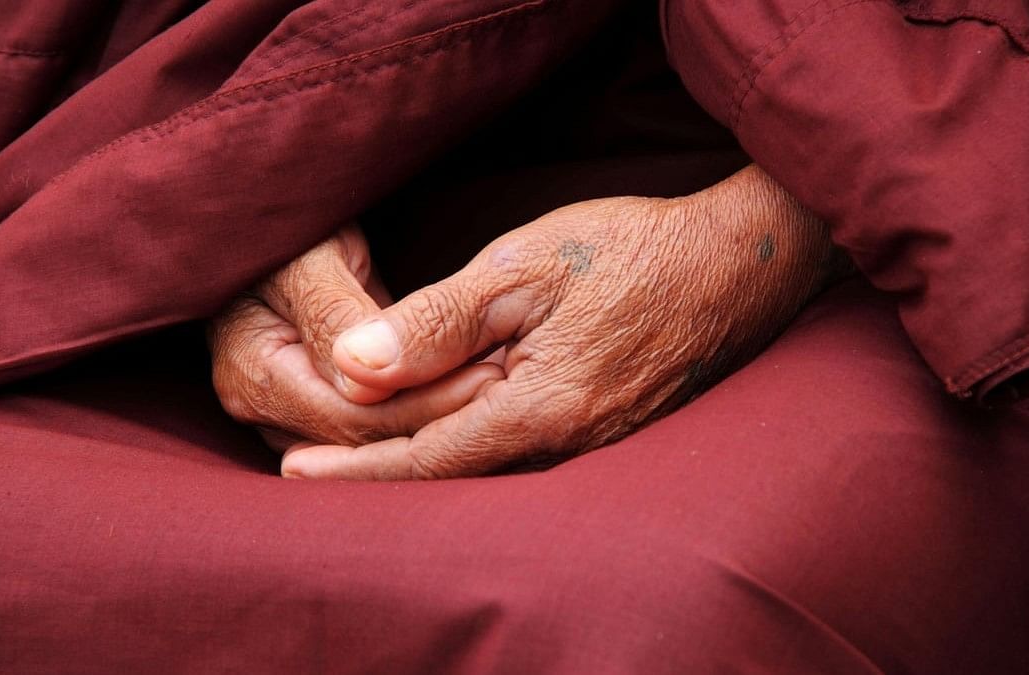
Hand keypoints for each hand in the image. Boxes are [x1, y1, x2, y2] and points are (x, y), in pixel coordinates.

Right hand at [208, 225, 502, 451]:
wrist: (279, 215)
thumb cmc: (288, 221)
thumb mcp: (309, 256)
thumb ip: (333, 316)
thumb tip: (364, 384)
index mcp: (251, 375)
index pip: (348, 417)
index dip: (423, 404)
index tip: (489, 377)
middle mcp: (263, 408)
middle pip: (363, 438)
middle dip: (438, 416)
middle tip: (507, 385)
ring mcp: (290, 411)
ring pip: (373, 439)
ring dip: (435, 419)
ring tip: (501, 389)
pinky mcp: (323, 401)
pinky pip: (377, 422)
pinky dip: (423, 407)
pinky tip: (473, 388)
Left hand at [281, 165, 838, 478]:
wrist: (734, 265)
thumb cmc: (627, 253)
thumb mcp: (521, 268)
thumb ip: (437, 321)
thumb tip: (356, 367)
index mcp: (539, 410)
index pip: (423, 459)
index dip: (354, 469)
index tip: (294, 474)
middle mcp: (566, 447)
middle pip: (449, 474)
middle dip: (373, 471)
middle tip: (303, 462)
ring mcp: (592, 449)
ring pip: (482, 471)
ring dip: (415, 463)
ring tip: (351, 453)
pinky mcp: (607, 436)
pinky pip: (519, 457)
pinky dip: (465, 449)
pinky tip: (437, 432)